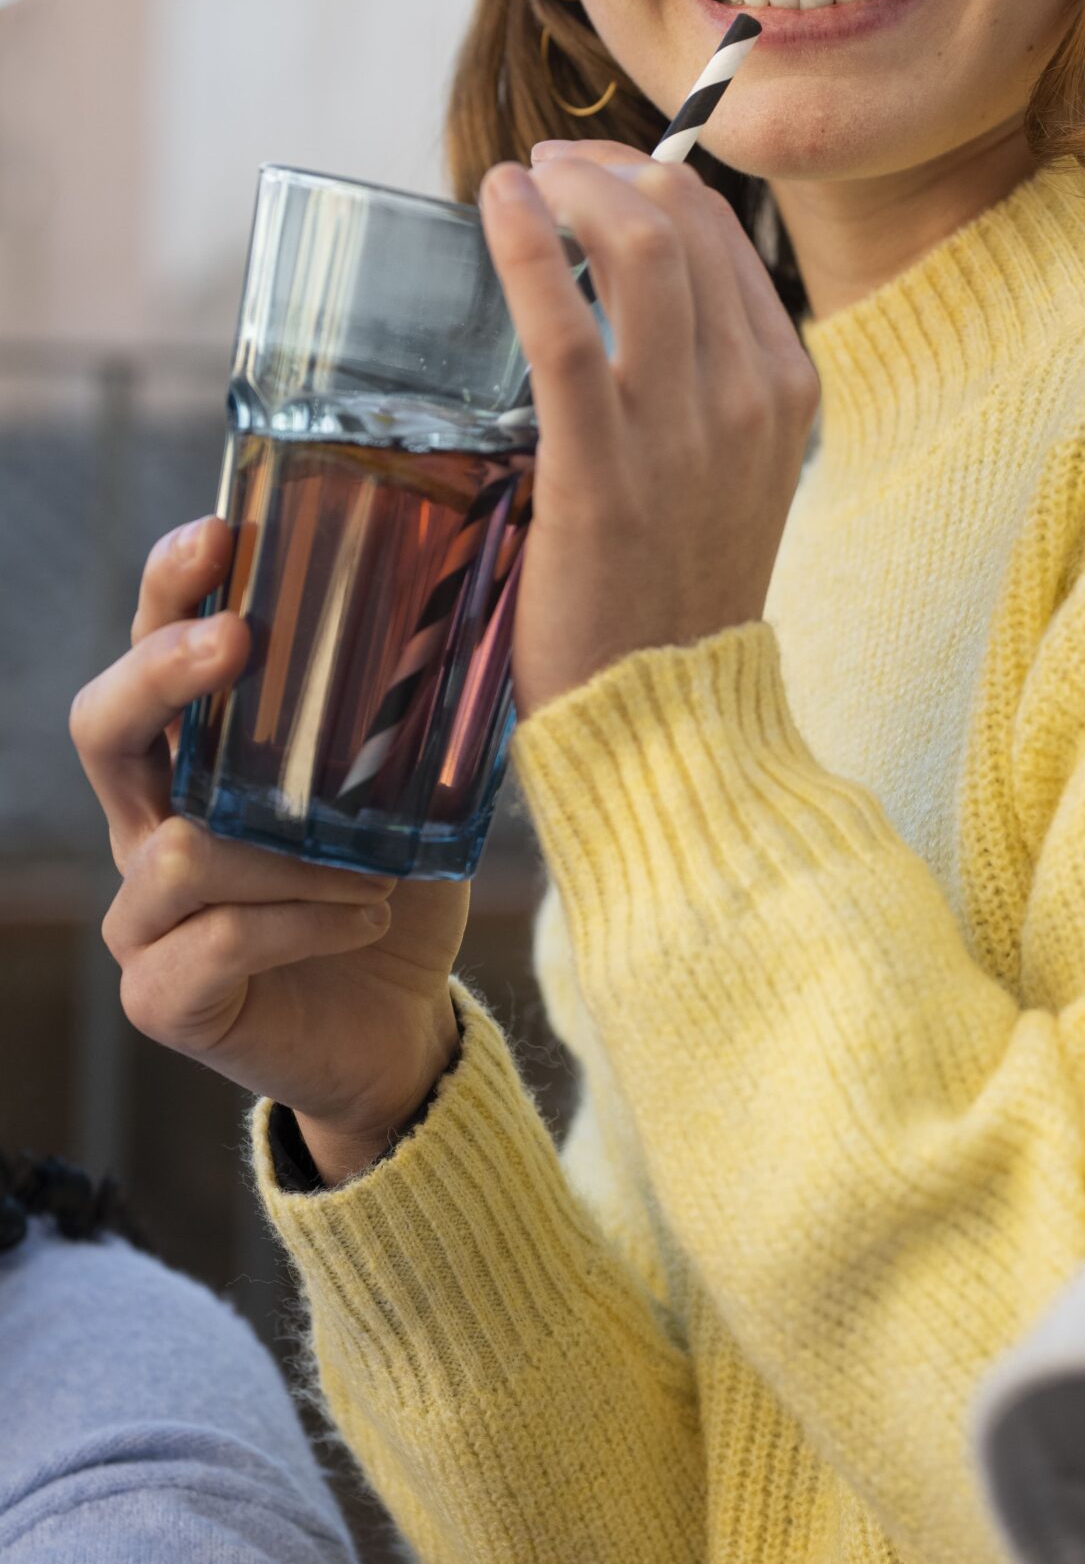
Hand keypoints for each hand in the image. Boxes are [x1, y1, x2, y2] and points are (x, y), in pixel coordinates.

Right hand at [70, 517, 465, 1183]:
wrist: (401, 1029)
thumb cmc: (393, 893)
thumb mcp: (414, 792)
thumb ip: (423, 711)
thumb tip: (503, 594)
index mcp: (197, 761)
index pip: (151, 650)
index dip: (167, 589)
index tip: (219, 534)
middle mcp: (150, 827)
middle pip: (101, 729)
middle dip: (162, 673)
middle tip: (239, 640)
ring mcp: (145, 918)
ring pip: (177, 852)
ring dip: (287, 855)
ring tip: (373, 872)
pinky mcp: (166, 997)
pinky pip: (211, 943)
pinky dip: (298, 925)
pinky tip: (362, 920)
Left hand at [479, 140, 819, 716]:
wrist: (670, 714)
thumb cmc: (675, 594)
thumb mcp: (728, 474)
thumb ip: (701, 389)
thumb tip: (629, 305)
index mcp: (785, 388)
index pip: (721, 237)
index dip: (646, 179)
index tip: (589, 174)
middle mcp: (748, 395)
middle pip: (682, 220)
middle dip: (604, 167)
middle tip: (545, 167)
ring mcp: (683, 430)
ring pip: (636, 247)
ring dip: (568, 186)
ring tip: (517, 179)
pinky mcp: (604, 468)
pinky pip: (564, 326)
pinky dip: (522, 246)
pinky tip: (493, 207)